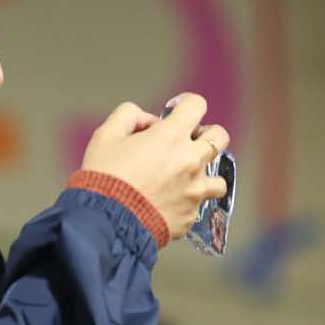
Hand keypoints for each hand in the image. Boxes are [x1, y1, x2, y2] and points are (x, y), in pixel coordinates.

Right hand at [80, 93, 231, 242]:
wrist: (106, 221)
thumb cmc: (105, 178)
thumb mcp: (106, 135)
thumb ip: (129, 115)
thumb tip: (147, 121)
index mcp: (171, 136)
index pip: (196, 105)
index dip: (185, 102)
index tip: (175, 110)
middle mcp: (190, 161)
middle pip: (219, 137)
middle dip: (206, 134)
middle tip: (188, 141)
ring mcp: (194, 191)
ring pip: (219, 180)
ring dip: (204, 175)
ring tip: (186, 179)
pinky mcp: (190, 216)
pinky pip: (197, 207)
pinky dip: (186, 203)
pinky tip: (168, 203)